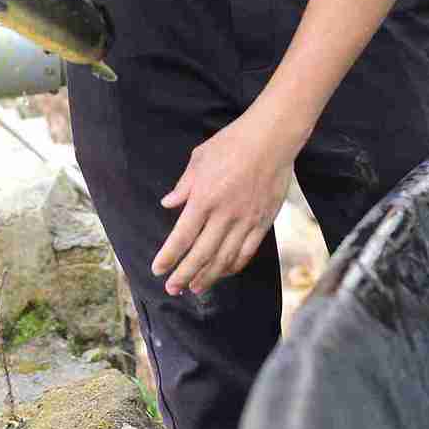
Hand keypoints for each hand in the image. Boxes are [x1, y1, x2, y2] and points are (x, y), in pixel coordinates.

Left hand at [152, 108, 298, 296]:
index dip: (168, 257)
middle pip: (201, 254)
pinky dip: (234, 266)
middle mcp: (224, 214)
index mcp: (204, 198)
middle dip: (184, 275)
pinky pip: (247, 251)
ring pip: (224, 258)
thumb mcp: (199, 159)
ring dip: (208, 276)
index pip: (182, 236)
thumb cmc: (232, 143)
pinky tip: (224, 272)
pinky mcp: (263, 222)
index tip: (157, 269)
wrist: (271, 139)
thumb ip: (183, 186)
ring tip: (195, 288)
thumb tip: (168, 204)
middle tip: (172, 289)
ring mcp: (246, 220)